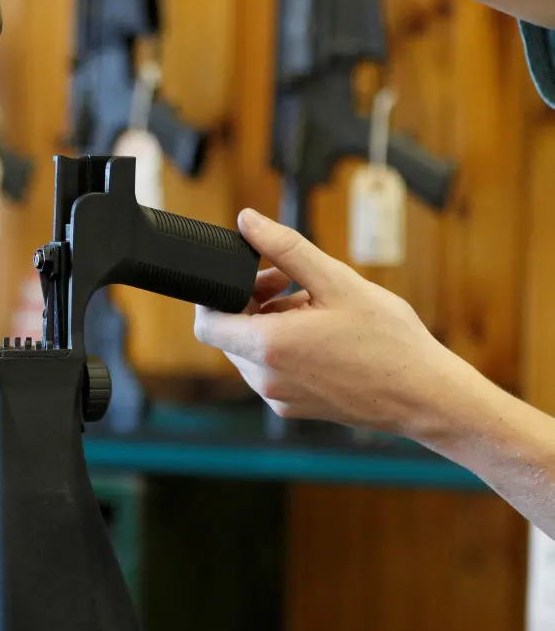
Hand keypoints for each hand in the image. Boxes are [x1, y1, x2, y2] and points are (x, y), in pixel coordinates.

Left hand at [193, 209, 453, 434]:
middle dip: (251, 302)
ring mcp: (277, 397)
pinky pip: (270, 371)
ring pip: (250, 352)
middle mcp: (264, 378)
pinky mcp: (291, 409)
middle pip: (229, 334)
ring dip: (269, 323)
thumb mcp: (336, 281)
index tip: (254, 276)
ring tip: (312, 308)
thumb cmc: (388, 339)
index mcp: (268, 346)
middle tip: (288, 282)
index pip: (207, 323)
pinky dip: (283, 348)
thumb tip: (247, 221)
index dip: (220, 294)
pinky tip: (321, 335)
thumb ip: (285, 249)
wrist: (425, 396)